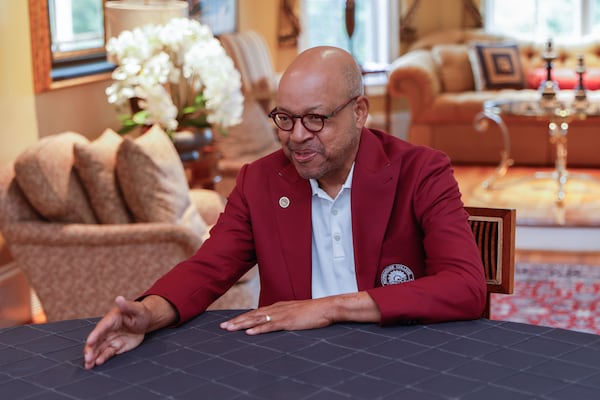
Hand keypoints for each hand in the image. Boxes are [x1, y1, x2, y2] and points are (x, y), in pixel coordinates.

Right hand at [83, 296, 154, 369]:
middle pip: (96, 340)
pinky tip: (98, 363)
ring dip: (93, 356)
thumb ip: (127, 305)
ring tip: (88, 365)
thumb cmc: (140, 312)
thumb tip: (119, 298)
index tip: (89, 342)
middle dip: (90, 350)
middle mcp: (108, 330)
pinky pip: (107, 353)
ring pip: (99, 348)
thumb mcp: (137, 309)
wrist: (146, 321)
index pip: (101, 328)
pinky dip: (102, 358)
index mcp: (111, 319)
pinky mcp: (115, 347)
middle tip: (87, 359)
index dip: (94, 335)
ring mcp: (111, 339)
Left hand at [220, 292, 379, 334]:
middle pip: (252, 315)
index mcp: (278, 306)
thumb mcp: (296, 313)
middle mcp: (277, 309)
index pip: (256, 312)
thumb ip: (285, 317)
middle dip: (236, 321)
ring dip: (242, 325)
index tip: (230, 322)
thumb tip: (275, 323)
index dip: (242, 318)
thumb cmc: (313, 312)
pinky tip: (249, 332)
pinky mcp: (288, 321)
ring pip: (257, 320)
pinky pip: (270, 326)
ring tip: (229, 329)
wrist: (327, 307)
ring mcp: (282, 315)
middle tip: (222, 327)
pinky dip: (259, 329)